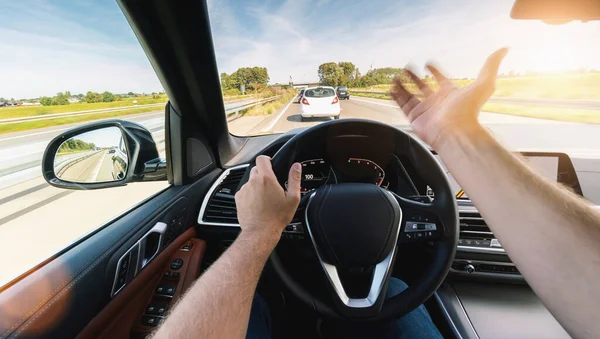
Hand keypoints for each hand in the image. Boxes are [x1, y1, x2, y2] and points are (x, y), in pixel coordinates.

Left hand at [235, 156, 301, 241]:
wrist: (260, 232)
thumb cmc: (276, 217)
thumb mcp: (293, 198)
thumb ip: (295, 179)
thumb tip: (296, 167)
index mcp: (267, 179)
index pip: (262, 159)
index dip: (267, 159)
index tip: (271, 163)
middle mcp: (253, 182)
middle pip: (256, 169)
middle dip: (264, 174)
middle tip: (272, 185)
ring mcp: (244, 190)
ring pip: (250, 181)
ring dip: (257, 185)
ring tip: (265, 197)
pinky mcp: (239, 198)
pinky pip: (245, 191)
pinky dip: (250, 194)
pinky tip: (258, 203)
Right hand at [391, 48, 507, 148]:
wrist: (455, 133)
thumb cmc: (468, 111)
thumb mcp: (484, 84)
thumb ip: (490, 66)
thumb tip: (504, 49)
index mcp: (450, 94)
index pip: (441, 80)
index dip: (435, 71)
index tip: (429, 64)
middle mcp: (437, 102)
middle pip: (423, 86)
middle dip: (415, 77)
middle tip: (408, 67)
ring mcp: (425, 110)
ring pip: (411, 94)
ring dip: (404, 84)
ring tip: (397, 75)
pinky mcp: (415, 117)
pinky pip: (403, 105)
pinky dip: (396, 96)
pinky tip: (391, 88)